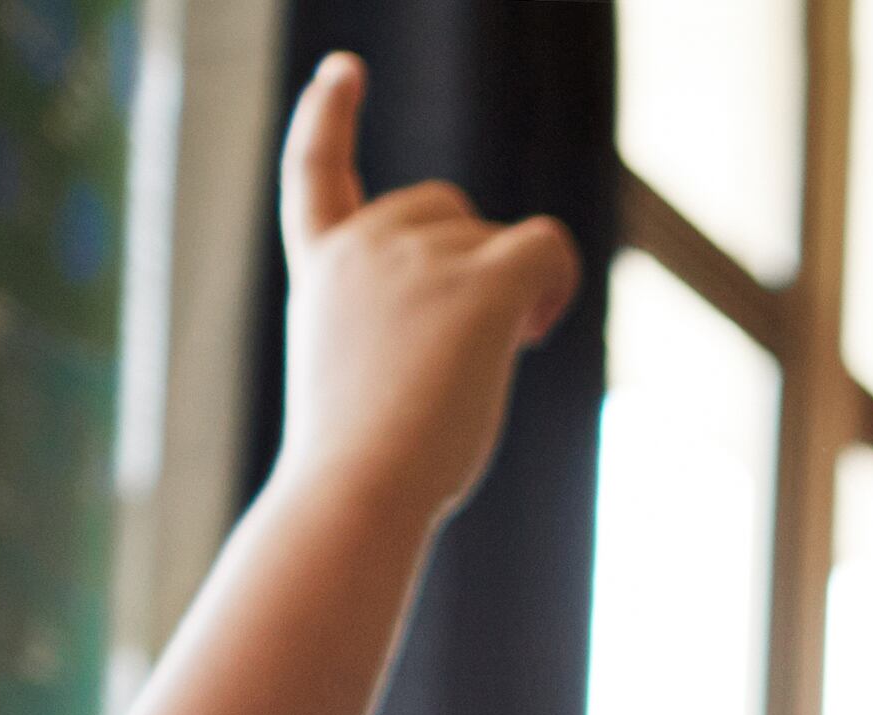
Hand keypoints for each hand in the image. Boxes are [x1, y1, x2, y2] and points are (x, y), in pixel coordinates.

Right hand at [268, 57, 580, 524]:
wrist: (356, 486)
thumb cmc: (359, 467)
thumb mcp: (356, 380)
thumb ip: (393, 334)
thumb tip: (482, 334)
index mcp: (321, 267)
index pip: (315, 170)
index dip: (329, 113)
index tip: (346, 70)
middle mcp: (363, 245)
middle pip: (443, 205)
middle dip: (473, 258)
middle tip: (487, 337)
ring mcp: (418, 257)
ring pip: (496, 233)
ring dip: (515, 282)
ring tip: (506, 347)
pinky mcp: (477, 284)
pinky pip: (547, 245)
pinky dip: (556, 280)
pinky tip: (533, 329)